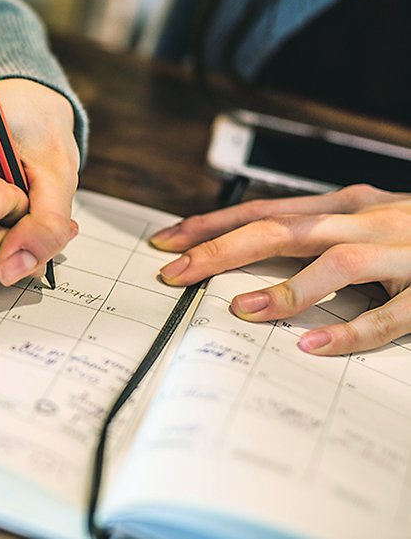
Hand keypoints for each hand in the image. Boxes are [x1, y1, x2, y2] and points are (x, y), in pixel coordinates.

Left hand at [150, 184, 410, 355]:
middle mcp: (365, 219)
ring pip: (335, 262)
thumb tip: (242, 254)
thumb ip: (311, 232)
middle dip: (222, 250)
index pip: (262, 210)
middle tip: (176, 272)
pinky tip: (315, 346)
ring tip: (240, 308)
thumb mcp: (360, 218)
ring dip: (285, 287)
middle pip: (281, 229)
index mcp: (343, 204)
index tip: (165, 240)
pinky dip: (352, 331)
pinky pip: (393, 314)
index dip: (210, 224)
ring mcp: (402, 252)